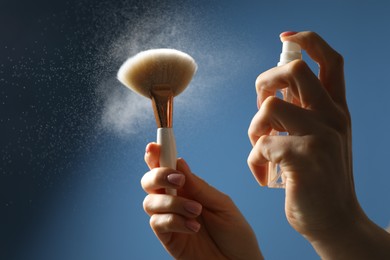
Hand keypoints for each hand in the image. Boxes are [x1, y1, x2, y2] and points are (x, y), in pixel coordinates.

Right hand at [142, 142, 262, 259]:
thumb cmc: (235, 234)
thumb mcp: (221, 204)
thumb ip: (198, 186)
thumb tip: (179, 162)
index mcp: (189, 188)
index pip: (167, 168)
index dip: (156, 155)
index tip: (153, 145)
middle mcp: (175, 201)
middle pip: (149, 181)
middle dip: (157, 174)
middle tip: (177, 180)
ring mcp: (170, 220)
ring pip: (150, 201)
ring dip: (172, 202)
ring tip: (196, 211)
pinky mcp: (168, 238)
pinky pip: (158, 223)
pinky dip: (174, 221)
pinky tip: (194, 227)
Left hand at [247, 31, 389, 258]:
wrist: (335, 221)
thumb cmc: (318, 179)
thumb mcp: (318, 140)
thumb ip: (300, 115)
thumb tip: (270, 93)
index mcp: (336, 111)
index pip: (330, 60)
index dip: (308, 40)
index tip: (286, 38)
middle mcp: (332, 118)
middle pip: (294, 70)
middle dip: (265, 81)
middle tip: (261, 107)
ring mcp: (320, 137)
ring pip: (270, 107)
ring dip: (255, 128)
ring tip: (260, 148)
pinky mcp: (303, 158)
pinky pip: (262, 144)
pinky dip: (254, 160)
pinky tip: (263, 175)